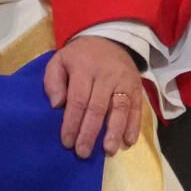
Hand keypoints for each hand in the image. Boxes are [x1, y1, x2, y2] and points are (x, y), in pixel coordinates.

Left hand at [45, 35, 145, 158]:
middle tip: (83, 152)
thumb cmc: (80, 57)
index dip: (72, 122)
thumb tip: (57, 104)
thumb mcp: (59, 60)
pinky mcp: (137, 86)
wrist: (110, 38)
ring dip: (114, 130)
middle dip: (90, 132)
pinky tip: (129, 141)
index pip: (78, 99)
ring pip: (120, 107)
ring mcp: (124, 81)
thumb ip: (53, 81)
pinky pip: (137, 106)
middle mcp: (107, 75)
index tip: (67, 142)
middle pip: (98, 107)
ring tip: (108, 150)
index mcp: (84, 69)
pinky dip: (134, 124)